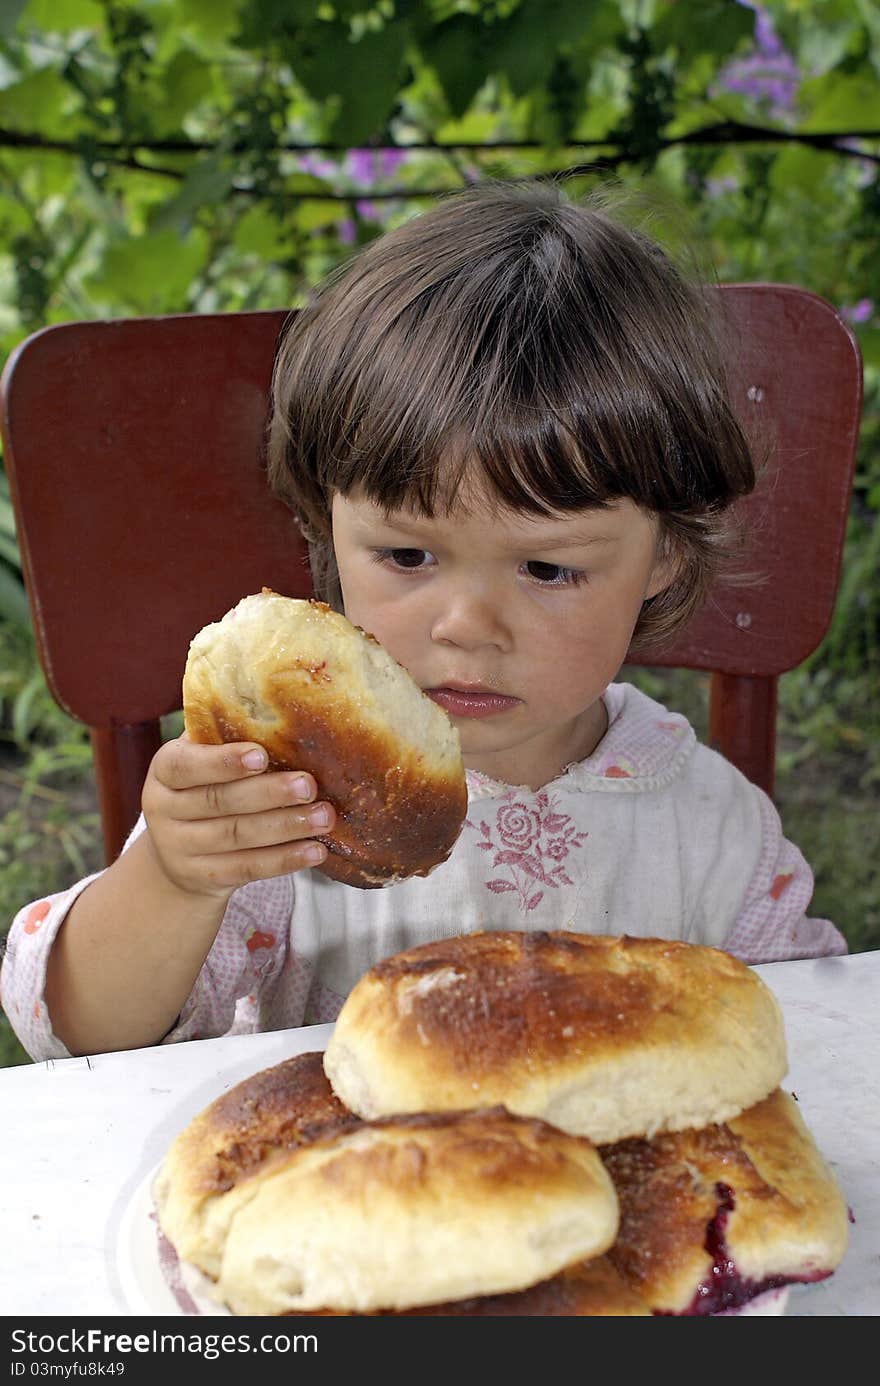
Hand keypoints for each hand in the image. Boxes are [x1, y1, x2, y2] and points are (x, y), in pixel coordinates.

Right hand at [141, 734, 335, 897]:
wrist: (177, 856)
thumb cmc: (204, 788)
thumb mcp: (203, 760)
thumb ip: (228, 741)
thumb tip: (289, 717)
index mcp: (164, 770)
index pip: (186, 765)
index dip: (223, 761)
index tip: (261, 755)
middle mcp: (163, 809)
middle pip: (220, 802)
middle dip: (270, 794)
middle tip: (310, 785)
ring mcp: (179, 848)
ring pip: (238, 836)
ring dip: (286, 827)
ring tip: (324, 817)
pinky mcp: (202, 878)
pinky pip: (247, 868)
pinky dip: (284, 860)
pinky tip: (315, 851)